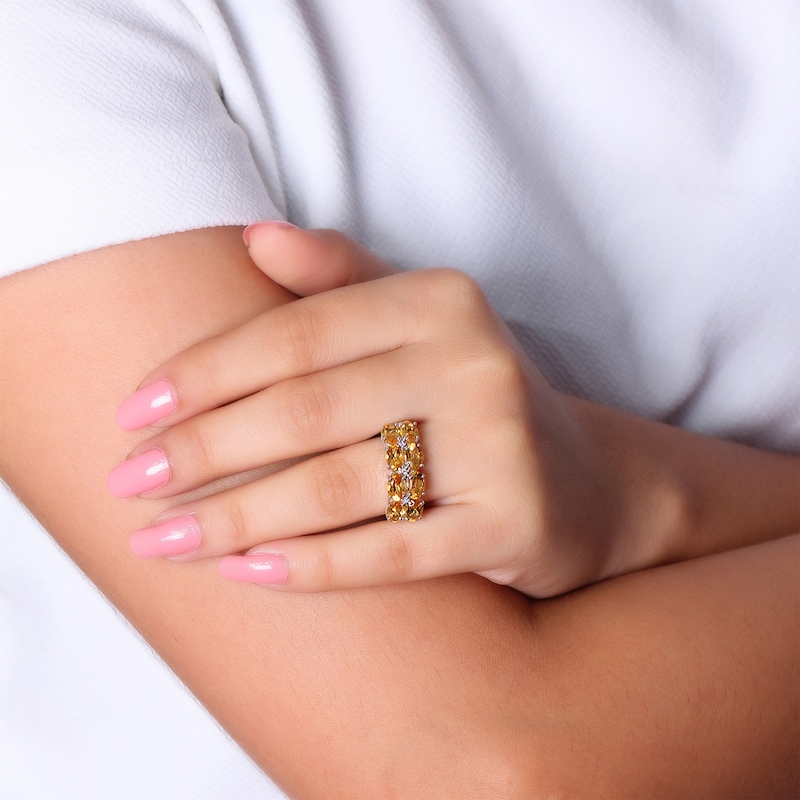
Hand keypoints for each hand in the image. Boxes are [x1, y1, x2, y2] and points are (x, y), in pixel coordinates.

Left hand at [107, 224, 661, 596]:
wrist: (582, 480)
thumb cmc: (469, 399)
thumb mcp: (415, 324)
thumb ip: (339, 279)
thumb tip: (251, 236)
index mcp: (438, 300)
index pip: (294, 334)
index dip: (203, 374)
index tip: (133, 414)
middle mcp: (472, 362)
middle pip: (303, 411)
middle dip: (202, 450)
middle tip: (129, 482)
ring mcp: (499, 446)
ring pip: (335, 488)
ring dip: (234, 518)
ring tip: (161, 540)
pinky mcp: (513, 524)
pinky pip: (389, 552)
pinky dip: (308, 568)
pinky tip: (243, 574)